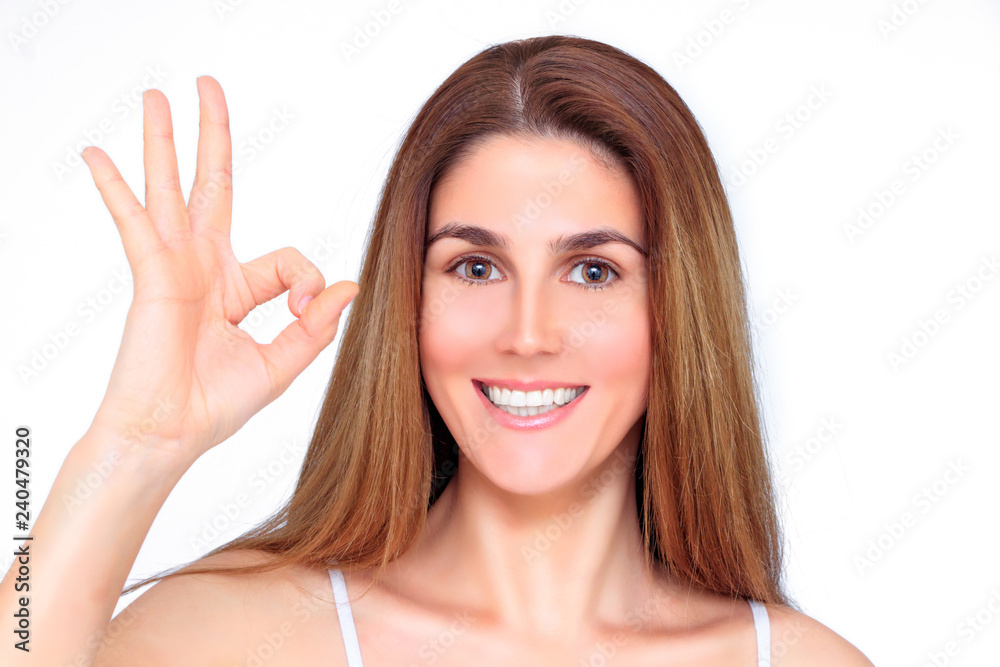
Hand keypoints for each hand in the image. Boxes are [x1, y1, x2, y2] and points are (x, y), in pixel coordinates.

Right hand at [80, 76, 357, 464]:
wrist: (169, 435)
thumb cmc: (215, 406)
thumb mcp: (281, 362)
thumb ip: (315, 325)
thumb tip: (349, 286)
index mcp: (237, 288)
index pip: (286, 259)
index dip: (307, 282)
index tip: (306, 312)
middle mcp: (204, 268)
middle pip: (213, 187)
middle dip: (212, 137)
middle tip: (207, 86)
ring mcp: (175, 267)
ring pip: (170, 189)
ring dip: (163, 141)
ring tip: (154, 95)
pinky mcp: (153, 277)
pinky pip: (134, 223)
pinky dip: (116, 189)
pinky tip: (95, 154)